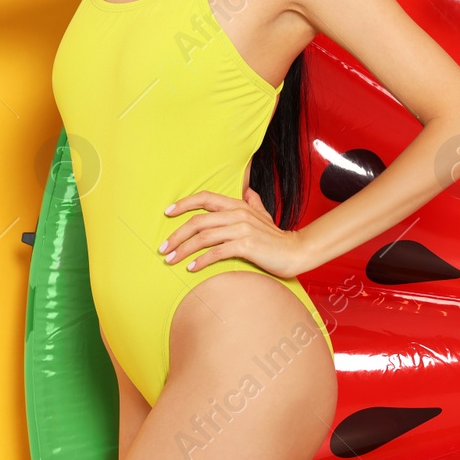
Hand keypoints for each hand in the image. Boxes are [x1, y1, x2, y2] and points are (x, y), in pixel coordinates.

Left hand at [158, 188, 307, 278]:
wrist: (296, 252)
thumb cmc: (276, 238)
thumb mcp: (264, 216)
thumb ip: (253, 203)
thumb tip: (248, 191)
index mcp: (238, 205)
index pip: (205, 198)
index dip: (184, 204)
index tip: (167, 213)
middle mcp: (237, 214)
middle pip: (197, 221)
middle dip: (176, 235)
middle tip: (162, 249)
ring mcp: (242, 229)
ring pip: (203, 237)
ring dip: (183, 250)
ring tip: (170, 260)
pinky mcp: (246, 246)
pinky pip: (216, 252)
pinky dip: (201, 260)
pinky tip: (191, 268)